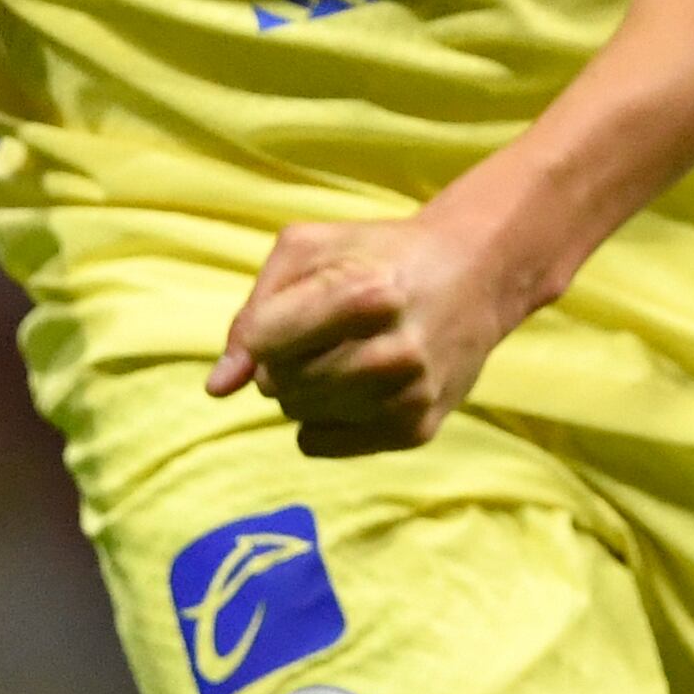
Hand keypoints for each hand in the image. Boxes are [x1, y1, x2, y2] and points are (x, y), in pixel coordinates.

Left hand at [206, 194, 550, 456]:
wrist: (474, 276)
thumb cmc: (378, 254)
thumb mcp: (308, 249)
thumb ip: (254, 312)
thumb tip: (218, 388)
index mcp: (364, 293)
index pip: (265, 341)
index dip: (256, 336)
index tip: (273, 324)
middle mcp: (392, 350)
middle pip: (279, 384)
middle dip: (278, 362)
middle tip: (312, 336)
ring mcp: (409, 395)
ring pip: (298, 415)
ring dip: (299, 390)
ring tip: (334, 356)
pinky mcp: (416, 429)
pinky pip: (322, 444)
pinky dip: (320, 419)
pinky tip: (350, 387)